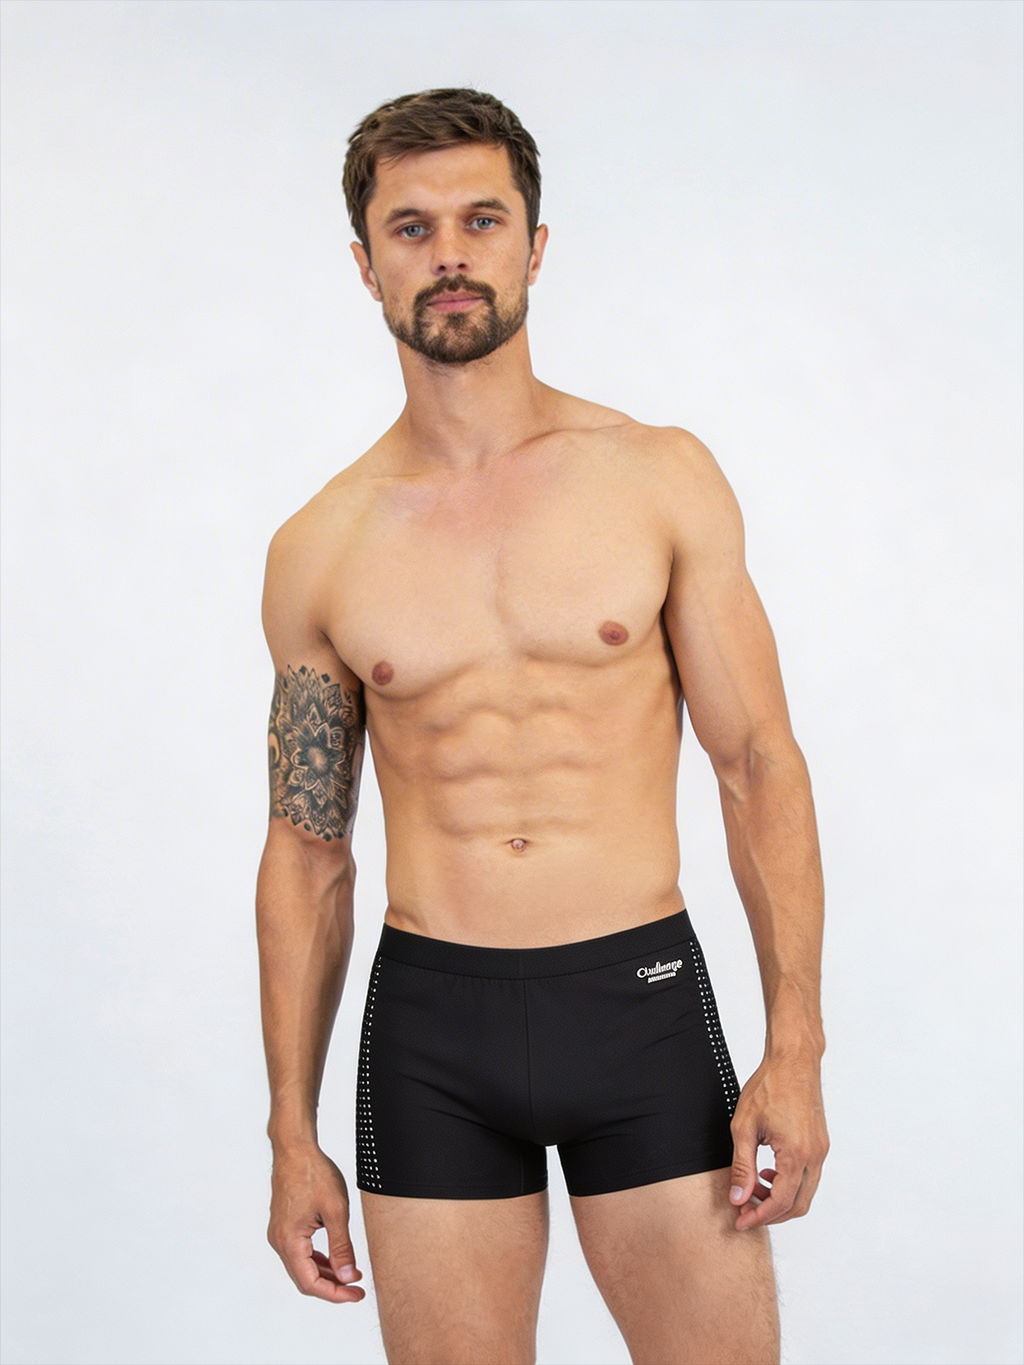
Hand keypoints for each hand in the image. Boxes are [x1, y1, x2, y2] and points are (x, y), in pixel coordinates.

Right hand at [267, 1143, 365, 1302]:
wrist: (295, 1149)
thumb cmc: (314, 1173)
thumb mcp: (336, 1211)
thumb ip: (341, 1247)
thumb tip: (347, 1277)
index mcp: (289, 1241)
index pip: (310, 1283)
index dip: (335, 1294)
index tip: (356, 1294)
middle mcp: (279, 1241)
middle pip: (305, 1278)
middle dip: (332, 1286)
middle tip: (357, 1289)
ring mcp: (279, 1234)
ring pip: (302, 1266)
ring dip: (326, 1273)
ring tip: (351, 1274)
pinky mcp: (284, 1226)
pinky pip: (300, 1252)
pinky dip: (317, 1259)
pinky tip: (335, 1258)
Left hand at [728, 1050, 828, 1231]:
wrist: (793, 1061)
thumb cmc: (769, 1086)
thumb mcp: (744, 1127)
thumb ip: (742, 1166)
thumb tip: (739, 1197)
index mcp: (796, 1154)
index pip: (781, 1202)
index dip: (760, 1216)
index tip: (741, 1220)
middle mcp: (815, 1156)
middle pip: (798, 1205)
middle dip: (771, 1213)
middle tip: (746, 1210)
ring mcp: (821, 1150)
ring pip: (805, 1193)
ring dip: (781, 1199)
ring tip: (755, 1189)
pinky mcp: (821, 1144)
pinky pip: (809, 1176)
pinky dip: (790, 1184)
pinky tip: (769, 1173)